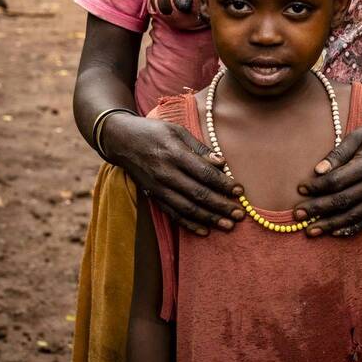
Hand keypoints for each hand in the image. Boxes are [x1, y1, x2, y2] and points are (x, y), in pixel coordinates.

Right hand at [103, 112, 245, 235]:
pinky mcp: (153, 196)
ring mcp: (158, 188)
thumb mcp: (177, 130)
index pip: (204, 173)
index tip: (240, 191)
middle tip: (240, 214)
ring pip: (187, 208)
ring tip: (228, 226)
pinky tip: (204, 230)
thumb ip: (199, 148)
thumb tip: (222, 162)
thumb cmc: (154, 131)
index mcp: (174, 154)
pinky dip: (189, 224)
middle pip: (198, 194)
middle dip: (221, 206)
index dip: (224, 184)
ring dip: (209, 219)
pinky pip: (173, 214)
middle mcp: (166, 174)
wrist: (121, 141)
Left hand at [294, 120, 361, 237]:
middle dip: (317, 210)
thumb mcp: (357, 136)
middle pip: (342, 201)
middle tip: (297, 215)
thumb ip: (337, 154)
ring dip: (330, 225)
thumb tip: (317, 171)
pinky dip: (350, 228)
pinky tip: (335, 233)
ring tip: (310, 231)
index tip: (300, 188)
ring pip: (352, 215)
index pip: (336, 181)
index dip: (317, 187)